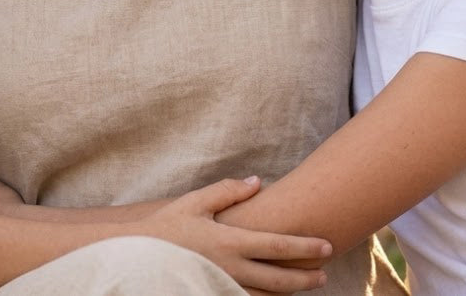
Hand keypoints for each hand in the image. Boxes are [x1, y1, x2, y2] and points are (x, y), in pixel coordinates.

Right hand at [142, 176, 330, 293]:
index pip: (277, 247)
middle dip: (306, 278)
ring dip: (291, 292)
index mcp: (230, 242)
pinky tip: (274, 294)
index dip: (305, 247)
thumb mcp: (196, 201)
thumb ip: (228, 190)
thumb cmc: (167, 226)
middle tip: (325, 273)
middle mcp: (231, 269)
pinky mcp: (214, 295)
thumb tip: (258, 181)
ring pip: (267, 295)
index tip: (327, 246)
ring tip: (307, 286)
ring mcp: (223, 287)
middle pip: (280, 279)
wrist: (138, 257)